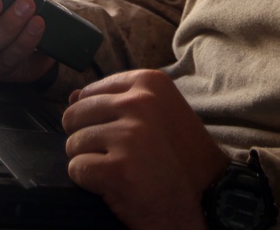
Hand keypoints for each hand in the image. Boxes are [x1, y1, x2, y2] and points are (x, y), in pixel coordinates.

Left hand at [62, 70, 228, 229]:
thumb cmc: (181, 155)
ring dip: (89, 160)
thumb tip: (73, 96)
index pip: (91, 91)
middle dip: (87, 138)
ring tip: (119, 168)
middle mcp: (139, 102)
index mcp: (149, 82)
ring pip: (74, 143)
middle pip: (76, 114)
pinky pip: (77, 169)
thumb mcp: (158, 112)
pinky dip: (89, 181)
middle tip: (114, 154)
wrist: (206, 196)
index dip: (95, 117)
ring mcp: (129, 135)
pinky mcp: (118, 168)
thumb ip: (117, 100)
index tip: (116, 132)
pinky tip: (114, 184)